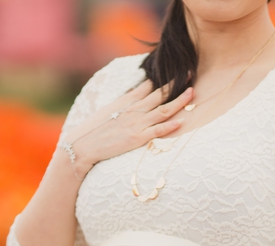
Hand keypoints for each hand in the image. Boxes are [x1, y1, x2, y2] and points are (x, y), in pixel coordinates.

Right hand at [63, 80, 193, 170]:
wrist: (82, 146)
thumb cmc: (94, 129)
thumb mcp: (111, 108)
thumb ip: (129, 98)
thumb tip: (144, 86)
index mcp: (128, 102)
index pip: (150, 86)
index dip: (165, 78)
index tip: (179, 69)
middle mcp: (134, 110)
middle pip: (160, 94)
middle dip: (176, 83)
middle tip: (191, 72)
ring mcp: (137, 124)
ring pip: (163, 110)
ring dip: (179, 101)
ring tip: (192, 93)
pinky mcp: (136, 139)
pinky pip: (157, 131)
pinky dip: (169, 126)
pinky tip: (181, 121)